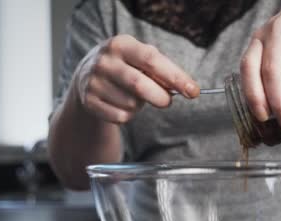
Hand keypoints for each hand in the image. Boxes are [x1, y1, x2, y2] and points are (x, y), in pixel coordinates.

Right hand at [72, 34, 199, 123]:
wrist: (87, 76)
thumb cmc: (127, 66)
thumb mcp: (141, 59)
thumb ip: (163, 70)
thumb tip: (187, 88)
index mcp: (121, 44)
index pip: (152, 60)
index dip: (175, 77)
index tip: (193, 91)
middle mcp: (104, 61)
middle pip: (140, 85)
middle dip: (161, 97)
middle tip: (167, 101)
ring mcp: (93, 82)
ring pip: (131, 104)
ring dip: (140, 105)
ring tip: (134, 96)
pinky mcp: (89, 102)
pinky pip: (120, 116)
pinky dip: (128, 115)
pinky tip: (121, 104)